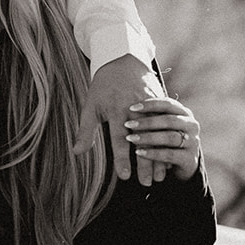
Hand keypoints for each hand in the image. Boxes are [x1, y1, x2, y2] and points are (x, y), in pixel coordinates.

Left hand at [73, 54, 165, 185]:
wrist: (123, 60)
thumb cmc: (103, 87)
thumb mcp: (90, 106)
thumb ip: (85, 131)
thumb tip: (76, 153)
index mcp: (117, 110)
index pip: (119, 140)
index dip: (122, 159)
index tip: (125, 176)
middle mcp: (136, 109)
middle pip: (142, 141)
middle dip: (144, 164)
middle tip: (146, 184)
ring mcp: (151, 106)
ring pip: (157, 136)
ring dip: (159, 157)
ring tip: (159, 178)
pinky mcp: (160, 103)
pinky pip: (166, 126)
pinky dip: (167, 144)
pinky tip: (168, 159)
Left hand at [124, 98, 200, 180]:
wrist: (183, 165)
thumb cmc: (166, 139)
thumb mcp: (162, 126)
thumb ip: (153, 116)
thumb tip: (129, 107)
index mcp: (184, 113)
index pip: (168, 104)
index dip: (150, 104)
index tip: (131, 108)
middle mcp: (192, 126)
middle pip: (169, 120)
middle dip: (147, 122)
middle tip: (128, 124)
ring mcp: (193, 142)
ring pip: (170, 137)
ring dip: (148, 138)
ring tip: (130, 139)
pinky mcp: (190, 159)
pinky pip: (170, 155)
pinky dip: (153, 153)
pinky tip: (139, 152)